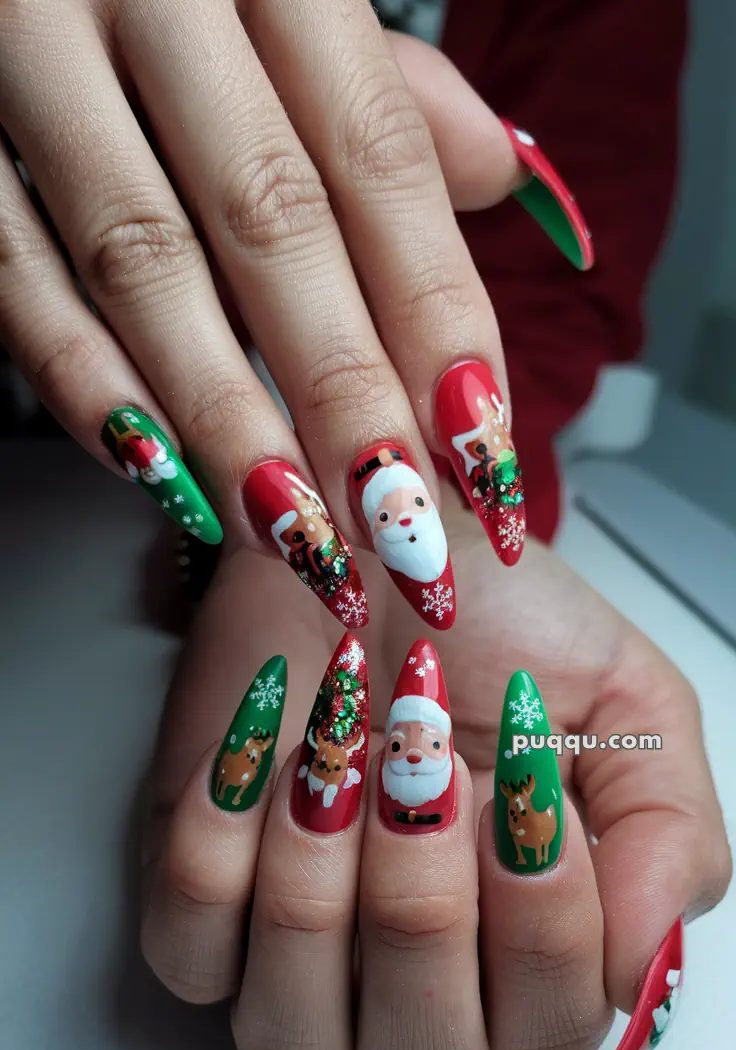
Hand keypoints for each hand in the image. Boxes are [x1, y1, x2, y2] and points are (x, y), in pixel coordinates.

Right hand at [0, 8, 588, 624]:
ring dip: (227, 416)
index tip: (479, 449)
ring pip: (143, 260)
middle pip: (274, 221)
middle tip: (398, 524)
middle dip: (345, 394)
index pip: (379, 158)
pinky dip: (84, 379)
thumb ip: (388, 90)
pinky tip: (159, 473)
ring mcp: (33, 53)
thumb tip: (505, 179)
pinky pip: (11, 267)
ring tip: (297, 535)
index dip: (436, 313)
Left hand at [140, 492, 730, 1049]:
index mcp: (526, 956)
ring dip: (318, 887)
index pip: (547, 1034)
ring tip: (342, 757)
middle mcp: (411, 987)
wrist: (370, 541)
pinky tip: (270, 753)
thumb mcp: (631, 709)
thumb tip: (645, 965)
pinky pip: (188, 952)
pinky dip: (223, 847)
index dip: (543, 928)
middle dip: (424, 913)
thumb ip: (668, 837)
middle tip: (430, 773)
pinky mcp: (197, 913)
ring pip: (291, 1040)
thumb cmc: (494, 630)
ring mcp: (295, 965)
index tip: (528, 785)